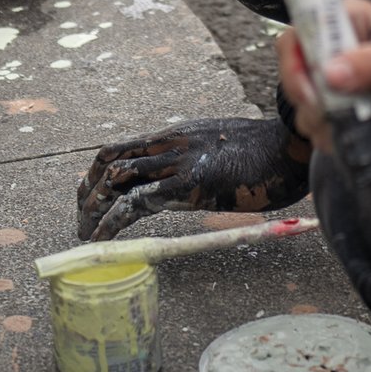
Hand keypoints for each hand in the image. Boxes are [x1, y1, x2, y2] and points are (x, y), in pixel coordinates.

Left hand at [76, 117, 312, 241]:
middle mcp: (171, 142)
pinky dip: (112, 220)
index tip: (89, 195)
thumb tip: (189, 180)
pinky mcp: (187, 183)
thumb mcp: (222, 149)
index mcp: (177, 134)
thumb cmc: (266, 154)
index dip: (98, 172)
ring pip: (118, 179)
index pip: (123, 148)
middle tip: (82, 220)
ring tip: (86, 234)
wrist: (289, 148)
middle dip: (88, 192)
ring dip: (94, 208)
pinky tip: (102, 237)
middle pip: (111, 161)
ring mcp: (178, 161)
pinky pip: (137, 201)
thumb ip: (199, 159)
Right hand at [277, 0, 370, 152]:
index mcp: (347, 20)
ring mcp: (333, 84)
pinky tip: (365, 130)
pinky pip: (318, 129)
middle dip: (312, 98)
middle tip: (340, 111)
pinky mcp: (338, 112)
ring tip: (366, 118)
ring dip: (327, 120)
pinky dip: (335, 136)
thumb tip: (331, 74)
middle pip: (293, 73)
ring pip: (302, 106)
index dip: (296, 60)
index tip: (312, 88)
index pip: (300, 32)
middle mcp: (332, 49)